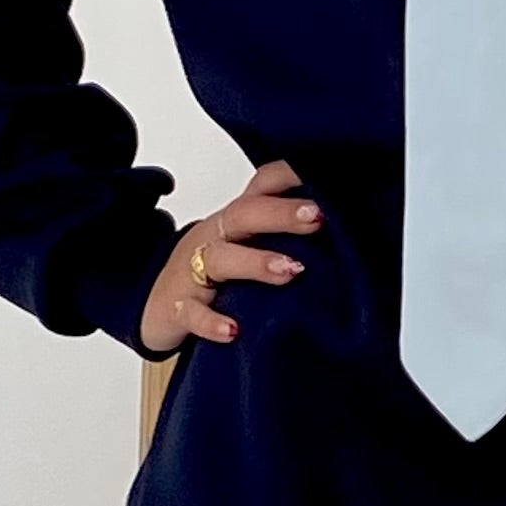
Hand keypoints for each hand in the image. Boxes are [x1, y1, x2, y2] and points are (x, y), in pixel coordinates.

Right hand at [142, 155, 320, 351]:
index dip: (291, 176)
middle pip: (245, 214)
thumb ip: (287, 239)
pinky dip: (211, 322)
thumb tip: (350, 236)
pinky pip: (193, 312)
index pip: (263, 186)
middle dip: (281, 213)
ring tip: (291, 270)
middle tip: (317, 216)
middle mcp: (215, 237)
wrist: (155, 304)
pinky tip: (234, 330)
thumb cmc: (212, 274)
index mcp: (236, 221)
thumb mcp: (247, 248)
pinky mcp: (179, 307)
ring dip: (256, 262)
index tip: (326, 175)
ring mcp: (194, 271)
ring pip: (220, 258)